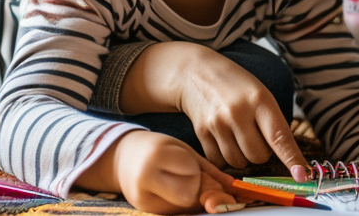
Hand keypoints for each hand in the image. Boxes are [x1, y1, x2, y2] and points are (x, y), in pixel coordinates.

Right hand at [113, 130, 238, 213]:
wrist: (123, 158)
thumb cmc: (158, 149)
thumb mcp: (183, 150)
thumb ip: (210, 170)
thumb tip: (235, 188)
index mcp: (156, 156)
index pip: (191, 173)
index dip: (196, 171)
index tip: (189, 165)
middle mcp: (146, 179)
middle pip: (188, 195)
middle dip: (195, 188)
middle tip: (186, 177)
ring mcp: (142, 198)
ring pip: (183, 207)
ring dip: (190, 198)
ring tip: (179, 183)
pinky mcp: (143, 209)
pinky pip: (175, 212)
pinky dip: (181, 204)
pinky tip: (173, 192)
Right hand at [177, 48, 308, 177]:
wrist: (196, 72)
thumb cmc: (236, 86)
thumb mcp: (260, 94)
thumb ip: (272, 122)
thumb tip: (286, 159)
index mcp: (260, 99)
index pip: (279, 136)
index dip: (292, 159)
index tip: (303, 176)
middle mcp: (238, 112)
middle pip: (258, 156)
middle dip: (261, 152)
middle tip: (254, 133)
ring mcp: (217, 123)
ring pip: (239, 162)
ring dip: (242, 155)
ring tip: (237, 133)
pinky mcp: (201, 132)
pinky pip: (219, 162)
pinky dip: (224, 157)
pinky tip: (222, 137)